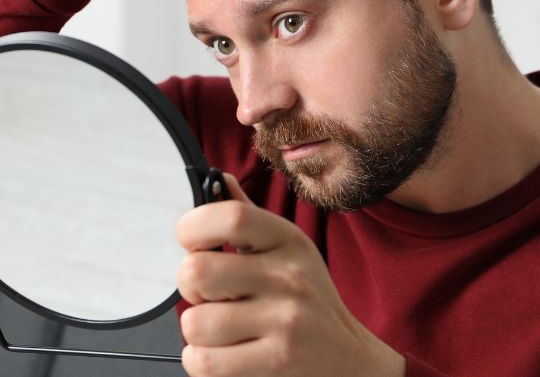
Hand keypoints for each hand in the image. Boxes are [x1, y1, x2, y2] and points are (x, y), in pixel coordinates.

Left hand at [175, 175, 406, 376]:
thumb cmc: (309, 304)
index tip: (192, 243)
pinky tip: (223, 355)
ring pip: (195, 323)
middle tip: (208, 296)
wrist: (349, 360)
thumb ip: (249, 220)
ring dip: (197, 333)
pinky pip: (205, 362)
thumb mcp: (289, 252)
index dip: (193, 227)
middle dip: (190, 289)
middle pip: (197, 272)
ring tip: (221, 330)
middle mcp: (289, 276)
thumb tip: (219, 180)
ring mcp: (285, 320)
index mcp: (287, 240)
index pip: (230, 216)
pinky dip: (201, 361)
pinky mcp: (277, 361)